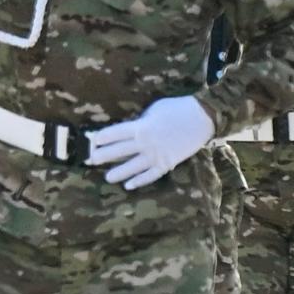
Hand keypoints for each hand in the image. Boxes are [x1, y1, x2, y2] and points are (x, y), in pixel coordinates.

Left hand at [89, 93, 213, 189]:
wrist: (202, 118)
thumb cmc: (177, 108)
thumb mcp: (155, 109)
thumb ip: (141, 120)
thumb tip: (132, 128)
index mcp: (141, 127)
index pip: (116, 134)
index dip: (103, 137)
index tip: (93, 140)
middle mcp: (145, 143)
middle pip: (120, 151)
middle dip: (104, 156)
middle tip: (91, 160)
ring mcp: (156, 155)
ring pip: (133, 167)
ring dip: (119, 172)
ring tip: (108, 177)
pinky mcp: (167, 163)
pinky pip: (150, 175)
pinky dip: (140, 181)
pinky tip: (129, 185)